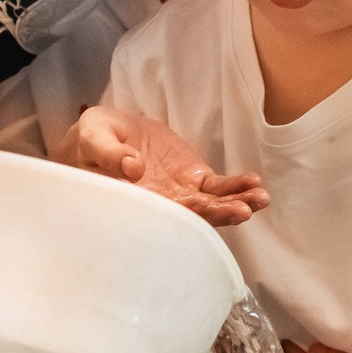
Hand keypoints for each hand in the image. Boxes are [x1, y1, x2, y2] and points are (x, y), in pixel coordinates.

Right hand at [65, 106, 266, 226]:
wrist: (106, 133)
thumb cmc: (91, 140)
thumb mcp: (92, 138)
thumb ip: (108, 153)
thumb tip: (133, 168)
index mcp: (134, 203)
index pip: (162, 218)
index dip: (184, 219)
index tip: (206, 213)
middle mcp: (161, 206)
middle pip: (194, 217)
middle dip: (220, 214)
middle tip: (243, 210)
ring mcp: (179, 194)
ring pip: (212, 206)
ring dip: (237, 203)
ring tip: (260, 198)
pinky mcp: (192, 178)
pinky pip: (218, 188)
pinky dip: (236, 187)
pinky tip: (254, 183)